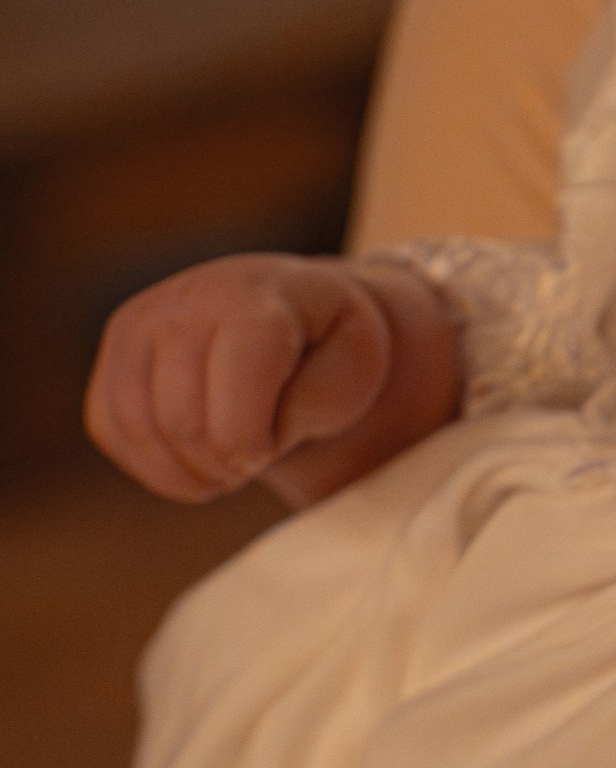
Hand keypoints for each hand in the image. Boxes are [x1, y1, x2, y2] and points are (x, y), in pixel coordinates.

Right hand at [85, 254, 460, 508]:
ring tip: (228, 469)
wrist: (295, 315)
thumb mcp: (352, 369)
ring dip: (185, 472)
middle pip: (181, 417)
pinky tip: (194, 463)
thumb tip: (242, 444)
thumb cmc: (329, 347)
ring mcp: (139, 322)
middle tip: (253, 462)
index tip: (271, 454)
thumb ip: (309, 406)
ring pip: (136, 427)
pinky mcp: (112, 354)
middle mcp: (186, 298)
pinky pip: (110, 428)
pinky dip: (152, 464)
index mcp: (257, 295)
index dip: (251, 439)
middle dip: (222, 463)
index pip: (237, 376)